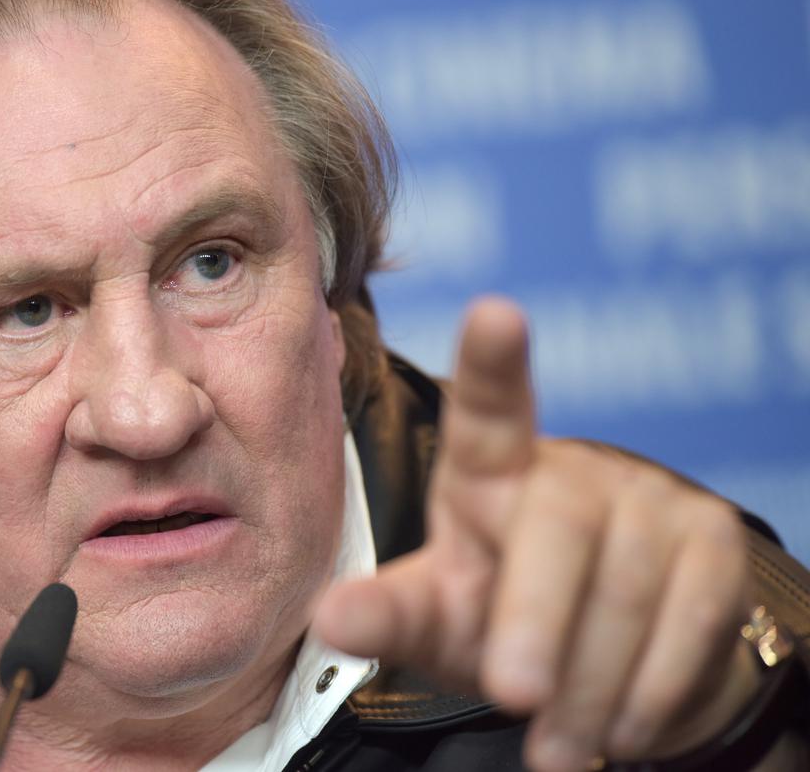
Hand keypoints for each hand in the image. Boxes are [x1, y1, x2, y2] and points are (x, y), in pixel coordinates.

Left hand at [313, 296, 758, 771]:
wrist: (605, 670)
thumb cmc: (500, 622)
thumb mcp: (436, 619)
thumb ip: (387, 614)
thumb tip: (328, 617)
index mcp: (487, 469)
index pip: (490, 408)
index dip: (494, 360)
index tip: (496, 312)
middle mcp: (570, 468)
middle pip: (557, 526)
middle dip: (535, 619)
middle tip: (516, 697)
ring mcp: (649, 497)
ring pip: (626, 588)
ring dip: (590, 684)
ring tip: (559, 746)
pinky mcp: (711, 538)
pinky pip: (690, 617)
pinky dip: (651, 688)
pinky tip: (619, 726)